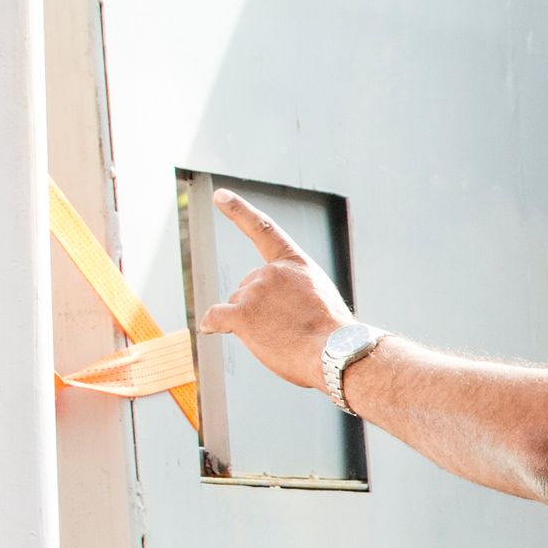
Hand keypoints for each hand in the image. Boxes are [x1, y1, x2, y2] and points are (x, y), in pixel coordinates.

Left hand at [195, 188, 350, 391]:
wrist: (336, 352)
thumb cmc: (333, 337)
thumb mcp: (320, 299)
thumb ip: (293, 294)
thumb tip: (263, 314)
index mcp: (295, 263)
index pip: (263, 229)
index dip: (239, 211)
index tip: (220, 195)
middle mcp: (271, 271)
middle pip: (249, 288)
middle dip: (260, 308)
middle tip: (289, 328)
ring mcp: (255, 291)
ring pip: (238, 306)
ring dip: (252, 324)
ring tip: (281, 338)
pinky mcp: (241, 314)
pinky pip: (216, 317)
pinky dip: (213, 324)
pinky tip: (211, 329)